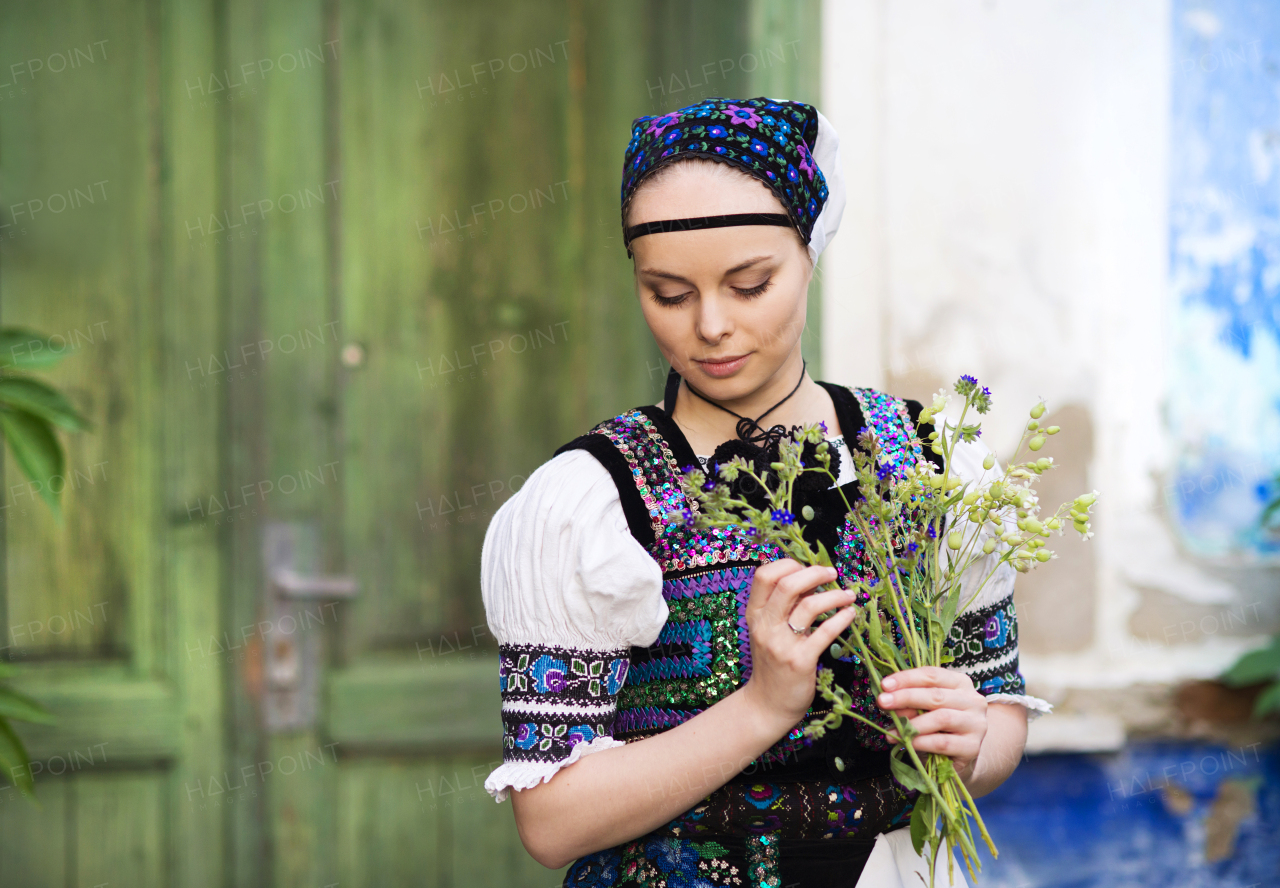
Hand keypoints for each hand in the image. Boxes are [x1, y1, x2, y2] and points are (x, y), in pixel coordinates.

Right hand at [738, 559, 857, 732]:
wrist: (767, 704)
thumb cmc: (772, 664)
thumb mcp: (767, 631)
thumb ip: (781, 607)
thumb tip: (810, 579)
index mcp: (754, 614)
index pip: (764, 575)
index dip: (788, 565)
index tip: (807, 569)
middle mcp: (764, 626)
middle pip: (788, 584)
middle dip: (815, 573)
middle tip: (832, 574)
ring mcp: (781, 644)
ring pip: (810, 605)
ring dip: (834, 595)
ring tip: (848, 596)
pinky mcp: (800, 661)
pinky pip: (826, 632)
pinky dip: (842, 618)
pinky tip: (850, 614)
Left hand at [876, 667, 987, 782]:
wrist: (958, 758)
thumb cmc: (938, 727)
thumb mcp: (924, 709)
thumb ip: (910, 702)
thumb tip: (887, 698)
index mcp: (960, 683)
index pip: (932, 675)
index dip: (906, 678)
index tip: (884, 685)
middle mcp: (972, 700)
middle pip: (936, 695)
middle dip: (905, 697)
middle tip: (883, 702)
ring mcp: (976, 724)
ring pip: (941, 718)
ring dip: (912, 723)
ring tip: (892, 731)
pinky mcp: (973, 747)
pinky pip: (943, 743)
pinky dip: (921, 741)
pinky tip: (907, 742)